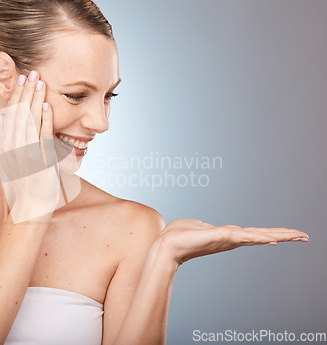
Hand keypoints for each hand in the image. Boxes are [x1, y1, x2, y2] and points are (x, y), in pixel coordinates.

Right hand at [0, 71, 60, 222]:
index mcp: (5, 147)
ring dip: (35, 101)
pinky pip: (42, 137)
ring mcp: (25, 155)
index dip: (16, 97)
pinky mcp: (39, 161)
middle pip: (18, 114)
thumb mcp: (11, 161)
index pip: (10, 116)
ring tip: (39, 82)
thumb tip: (1, 122)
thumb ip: (7, 142)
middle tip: (31, 73)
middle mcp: (12, 149)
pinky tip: (48, 106)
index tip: (20, 81)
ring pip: (29, 122)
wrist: (30, 210)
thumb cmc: (23, 186)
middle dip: (25, 92)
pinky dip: (45, 120)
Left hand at [157, 219, 308, 265]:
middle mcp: (230, 239)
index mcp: (226, 235)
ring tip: (298, 236)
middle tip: (304, 236)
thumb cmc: (177, 236)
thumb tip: (203, 225)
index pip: (253, 234)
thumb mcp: (194, 226)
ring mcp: (227, 240)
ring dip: (279, 236)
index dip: (270, 234)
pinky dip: (260, 238)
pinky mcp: (221, 237)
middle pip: (262, 236)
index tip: (285, 235)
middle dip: (283, 236)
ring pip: (258, 236)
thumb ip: (203, 226)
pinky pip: (244, 237)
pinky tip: (273, 239)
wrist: (165, 245)